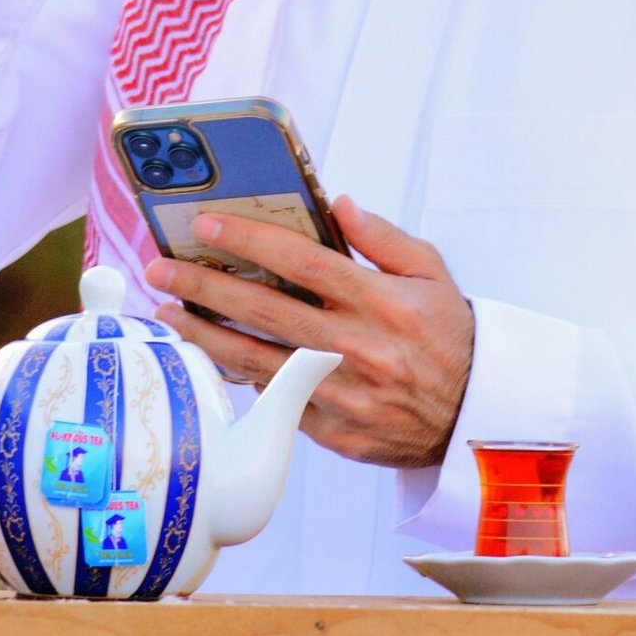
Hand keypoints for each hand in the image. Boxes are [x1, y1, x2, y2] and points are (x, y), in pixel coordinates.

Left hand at [142, 195, 475, 469]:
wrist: (474, 415)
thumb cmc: (449, 334)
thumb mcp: (433, 272)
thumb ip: (384, 237)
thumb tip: (338, 204)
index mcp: (380, 300)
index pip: (302, 261)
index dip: (248, 241)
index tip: (206, 227)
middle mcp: (356, 346)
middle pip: (264, 309)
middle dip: (204, 286)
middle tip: (160, 269)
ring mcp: (341, 393)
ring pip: (255, 360)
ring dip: (203, 335)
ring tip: (166, 313)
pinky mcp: (332, 431)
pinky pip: (273, 401)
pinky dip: (237, 378)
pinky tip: (207, 357)